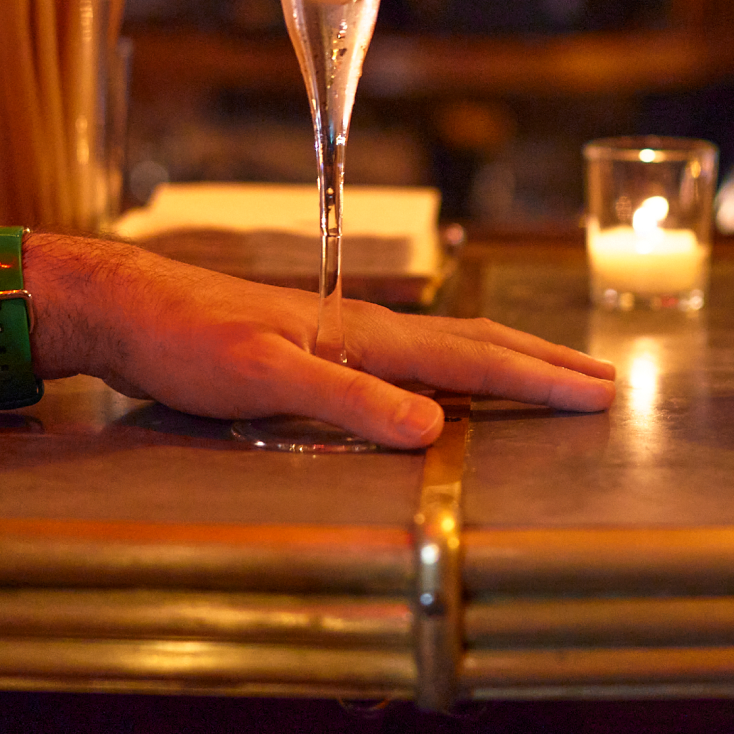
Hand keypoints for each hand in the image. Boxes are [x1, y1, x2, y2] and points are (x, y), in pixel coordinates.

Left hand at [34, 237, 616, 448]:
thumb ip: (347, 402)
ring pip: (448, 347)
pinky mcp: (318, 345)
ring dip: (508, 359)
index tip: (599, 393)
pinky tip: (453, 378)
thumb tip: (433, 427)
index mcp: (364, 337)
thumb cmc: (186, 341)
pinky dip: (457, 365)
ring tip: (554, 370)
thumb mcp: (262, 378)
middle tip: (605, 380)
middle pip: (475, 344)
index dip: (538, 379)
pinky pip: (413, 356)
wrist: (128, 306)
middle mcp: (365, 330)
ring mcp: (343, 335)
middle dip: (543, 363)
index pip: (472, 360)